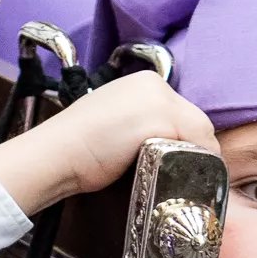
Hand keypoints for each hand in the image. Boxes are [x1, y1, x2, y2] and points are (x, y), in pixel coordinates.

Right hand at [0, 70, 215, 217]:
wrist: (56, 154)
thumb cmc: (76, 146)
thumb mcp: (113, 123)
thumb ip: (139, 123)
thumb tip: (162, 144)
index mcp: (143, 81)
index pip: (181, 111)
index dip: (180, 137)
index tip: (169, 156)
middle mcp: (156, 84)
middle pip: (194, 120)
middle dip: (188, 146)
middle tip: (173, 169)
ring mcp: (161, 100)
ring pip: (199, 132)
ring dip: (192, 156)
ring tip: (174, 176)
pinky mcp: (163, 120)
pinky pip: (197, 145)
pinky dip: (193, 163)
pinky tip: (177, 175)